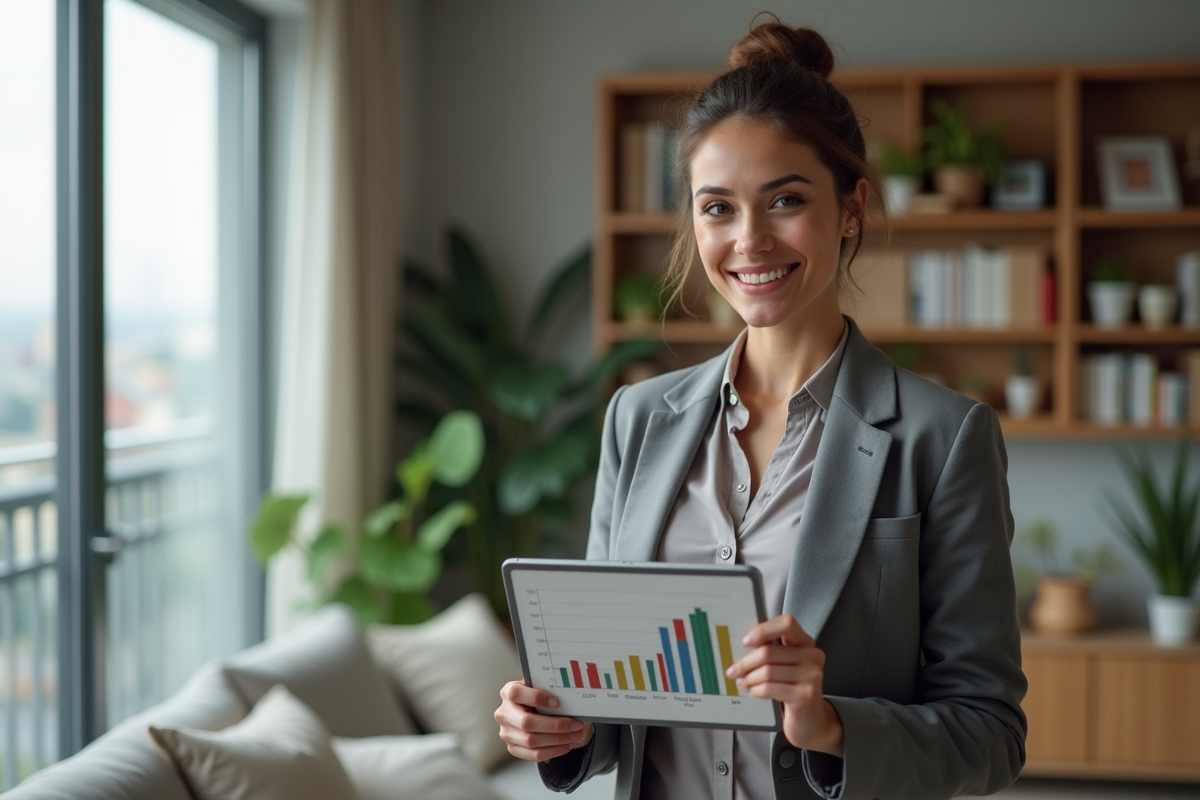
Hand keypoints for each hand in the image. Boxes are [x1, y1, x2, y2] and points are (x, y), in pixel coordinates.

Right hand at [495, 681, 593, 761]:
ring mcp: (506, 732)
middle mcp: (504, 713)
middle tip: (575, 724)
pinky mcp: (513, 748)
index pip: (516, 694)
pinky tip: (565, 745)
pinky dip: (553, 751)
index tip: (557, 702)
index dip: (536, 698)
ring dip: (557, 739)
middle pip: (526, 722)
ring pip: (531, 740)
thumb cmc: (543, 698)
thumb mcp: (545, 689)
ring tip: (575, 735)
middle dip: (555, 725)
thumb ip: (552, 691)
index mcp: (508, 692)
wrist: (538, 711)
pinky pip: (533, 754)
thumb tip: (572, 699)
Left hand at [726, 614, 843, 756]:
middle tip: (733, 671)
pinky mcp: (806, 695)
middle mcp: (813, 656)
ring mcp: (812, 676)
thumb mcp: (786, 666)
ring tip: (743, 683)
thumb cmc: (792, 690)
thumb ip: (772, 652)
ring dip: (749, 678)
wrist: (811, 722)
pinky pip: (770, 688)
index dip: (763, 630)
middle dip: (745, 662)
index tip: (745, 641)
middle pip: (769, 651)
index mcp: (806, 642)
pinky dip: (756, 690)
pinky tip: (753, 692)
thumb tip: (741, 645)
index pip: (786, 623)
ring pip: (767, 671)